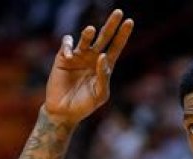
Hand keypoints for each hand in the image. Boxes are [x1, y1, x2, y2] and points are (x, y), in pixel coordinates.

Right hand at [45, 9, 133, 123]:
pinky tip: (70, 56)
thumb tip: (102, 56)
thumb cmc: (85, 105)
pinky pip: (66, 45)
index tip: (130, 22)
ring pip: (85, 38)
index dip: (123, 35)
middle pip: (104, 37)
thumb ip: (103, 77)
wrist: (64, 112)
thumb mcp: (100, 94)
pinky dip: (68, 46)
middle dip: (111, 25)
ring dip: (88, 34)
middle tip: (119, 12)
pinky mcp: (63, 58)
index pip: (116, 47)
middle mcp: (92, 58)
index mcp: (104, 66)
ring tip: (91, 31)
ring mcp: (78, 56)